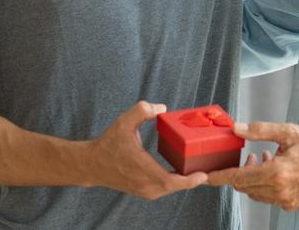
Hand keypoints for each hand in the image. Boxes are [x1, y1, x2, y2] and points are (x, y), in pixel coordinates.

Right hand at [82, 101, 206, 199]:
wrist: (92, 164)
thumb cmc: (108, 144)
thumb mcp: (123, 122)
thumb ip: (141, 111)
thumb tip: (161, 108)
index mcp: (143, 169)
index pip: (171, 182)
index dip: (190, 181)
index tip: (203, 175)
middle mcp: (144, 183)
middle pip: (175, 187)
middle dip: (192, 180)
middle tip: (206, 167)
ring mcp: (143, 190)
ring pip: (170, 190)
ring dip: (184, 182)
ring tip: (198, 170)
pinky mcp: (142, 191)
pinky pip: (164, 190)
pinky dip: (174, 183)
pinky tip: (182, 174)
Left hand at [206, 122, 298, 210]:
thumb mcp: (289, 132)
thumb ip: (260, 130)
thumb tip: (237, 129)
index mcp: (277, 173)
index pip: (238, 177)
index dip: (219, 176)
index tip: (205, 177)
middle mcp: (279, 190)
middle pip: (244, 186)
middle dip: (240, 172)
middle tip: (249, 155)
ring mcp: (285, 200)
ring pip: (255, 193)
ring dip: (253, 178)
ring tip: (265, 159)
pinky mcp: (290, 204)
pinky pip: (267, 197)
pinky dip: (265, 184)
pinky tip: (275, 169)